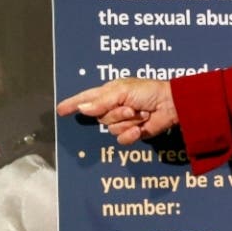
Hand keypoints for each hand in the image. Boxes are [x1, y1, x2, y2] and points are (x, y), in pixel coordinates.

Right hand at [57, 78, 178, 144]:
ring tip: (141, 113)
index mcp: (109, 92)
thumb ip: (101, 101)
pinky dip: (131, 133)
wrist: (170, 104)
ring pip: (111, 129)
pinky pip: (121, 139)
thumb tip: (82, 109)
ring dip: (127, 121)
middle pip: (100, 117)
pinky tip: (140, 128)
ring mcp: (123, 120)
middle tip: (131, 108)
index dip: (73, 104)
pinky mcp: (133, 132)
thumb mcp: (122, 91)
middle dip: (116, 113)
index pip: (86, 99)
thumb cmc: (148, 91)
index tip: (60, 110)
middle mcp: (114, 107)